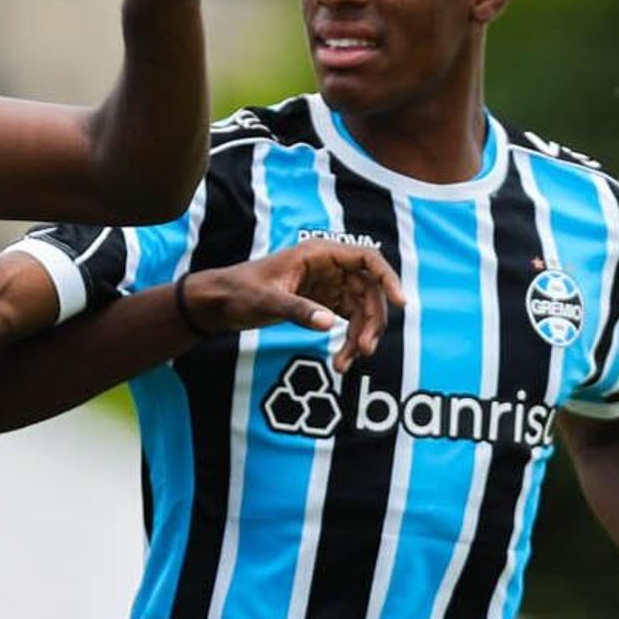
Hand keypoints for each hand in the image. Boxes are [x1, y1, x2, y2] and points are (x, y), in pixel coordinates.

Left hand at [181, 236, 399, 368]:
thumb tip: (329, 323)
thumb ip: (297, 310)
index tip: (401, 304)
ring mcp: (327, 285)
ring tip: (343, 364)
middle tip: (362, 350)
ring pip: (361, 310)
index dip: (388, 279)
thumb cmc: (237, 292)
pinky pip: (348, 321)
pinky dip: (348, 340)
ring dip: (359, 337)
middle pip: (369, 291)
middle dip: (371, 321)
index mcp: (318, 254)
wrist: (217, 303)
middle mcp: (328, 267)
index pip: (367, 259)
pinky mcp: (322, 303)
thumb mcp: (265, 300)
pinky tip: (341, 360)